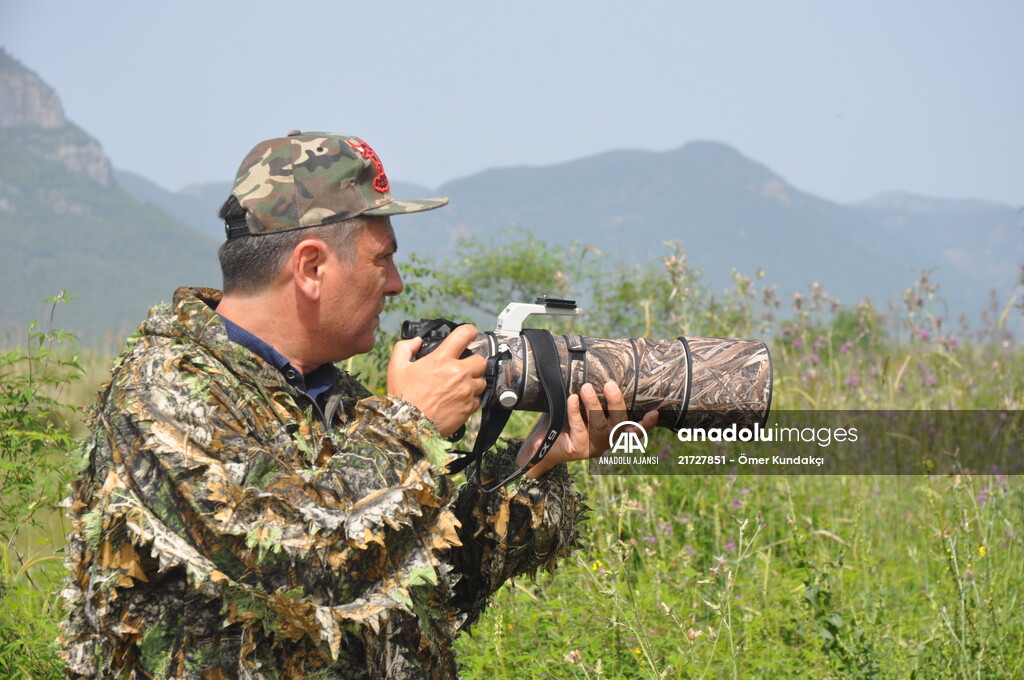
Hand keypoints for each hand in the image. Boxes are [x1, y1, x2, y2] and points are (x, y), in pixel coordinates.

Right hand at [387, 324, 487, 436]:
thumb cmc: (403, 398)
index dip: (470, 331)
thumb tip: (417, 341)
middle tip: (462, 369)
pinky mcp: (469, 407)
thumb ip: (405, 347)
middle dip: (472, 363)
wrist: (409, 426)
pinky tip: (458, 400)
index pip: (464, 334)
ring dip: (473, 382)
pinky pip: (479, 399)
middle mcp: (458, 373)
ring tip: (459, 387)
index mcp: (442, 359)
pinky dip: (471, 399)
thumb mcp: (396, 367)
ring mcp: (466, 390)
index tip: (470, 334)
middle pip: (480, 360)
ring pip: (482, 381)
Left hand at [516, 381, 658, 477]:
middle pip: (619, 424)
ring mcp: (592, 447)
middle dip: (616, 403)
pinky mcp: (577, 449)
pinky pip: (579, 428)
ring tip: (585, 388)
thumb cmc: (561, 420)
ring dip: (593, 406)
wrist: (539, 444)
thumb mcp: (578, 406)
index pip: (632, 429)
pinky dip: (575, 412)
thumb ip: (589, 393)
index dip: (645, 424)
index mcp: (610, 430)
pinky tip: (571, 399)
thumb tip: (592, 364)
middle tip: (609, 384)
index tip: (654, 412)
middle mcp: (605, 440)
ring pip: (599, 426)